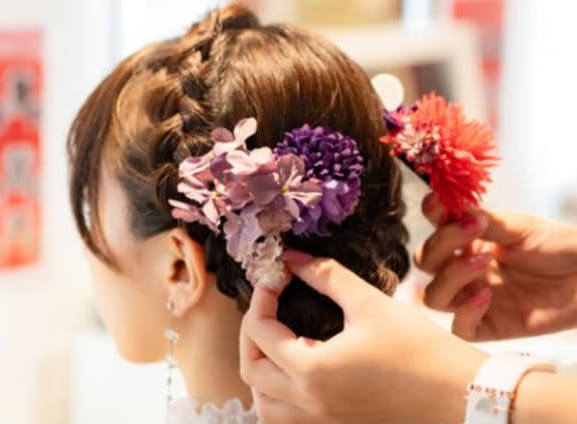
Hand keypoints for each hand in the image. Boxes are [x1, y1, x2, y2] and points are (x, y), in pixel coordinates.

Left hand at [240, 252, 486, 423]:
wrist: (464, 398)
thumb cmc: (422, 351)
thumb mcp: (371, 304)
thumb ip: (327, 276)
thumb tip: (292, 258)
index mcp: (313, 372)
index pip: (261, 332)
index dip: (262, 298)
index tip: (278, 277)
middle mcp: (310, 405)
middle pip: (252, 372)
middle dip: (252, 334)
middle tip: (270, 307)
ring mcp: (323, 423)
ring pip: (264, 406)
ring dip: (261, 372)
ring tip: (278, 342)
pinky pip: (288, 421)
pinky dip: (279, 398)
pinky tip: (298, 374)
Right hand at [416, 192, 576, 340]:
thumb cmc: (559, 247)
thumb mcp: (520, 228)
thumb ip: (485, 222)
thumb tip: (454, 211)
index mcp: (468, 241)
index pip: (434, 227)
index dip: (430, 214)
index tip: (438, 203)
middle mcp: (464, 269)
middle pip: (425, 261)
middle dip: (441, 245)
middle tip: (472, 231)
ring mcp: (472, 298)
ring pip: (433, 297)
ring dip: (451, 277)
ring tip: (484, 262)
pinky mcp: (488, 326)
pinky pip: (459, 328)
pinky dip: (466, 312)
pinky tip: (488, 296)